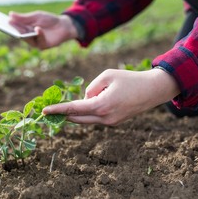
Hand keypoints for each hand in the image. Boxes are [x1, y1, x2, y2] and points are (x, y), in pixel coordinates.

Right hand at [9, 11, 77, 49]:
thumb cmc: (49, 20)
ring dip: (24, 32)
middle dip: (13, 28)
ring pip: (27, 38)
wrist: (64, 25)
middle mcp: (28, 37)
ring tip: (20, 25)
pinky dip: (38, 34)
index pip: (15, 27)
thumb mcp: (36, 16)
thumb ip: (24, 17)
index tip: (0, 20)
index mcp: (25, 29)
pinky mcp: (43, 46)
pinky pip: (39, 40)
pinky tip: (37, 28)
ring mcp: (35, 42)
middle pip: (19, 33)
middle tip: (7, 23)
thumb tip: (10, 14)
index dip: (8, 24)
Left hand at [43, 68, 179, 125]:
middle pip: (77, 118)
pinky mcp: (114, 122)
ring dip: (78, 111)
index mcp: (101, 106)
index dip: (57, 110)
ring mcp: (109, 123)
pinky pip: (95, 117)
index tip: (44, 111)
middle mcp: (104, 118)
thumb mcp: (107, 76)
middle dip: (64, 113)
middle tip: (52, 107)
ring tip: (79, 100)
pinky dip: (89, 111)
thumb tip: (85, 100)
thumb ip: (91, 88)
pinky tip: (91, 102)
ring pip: (86, 118)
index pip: (73, 109)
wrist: (153, 91)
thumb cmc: (129, 79)